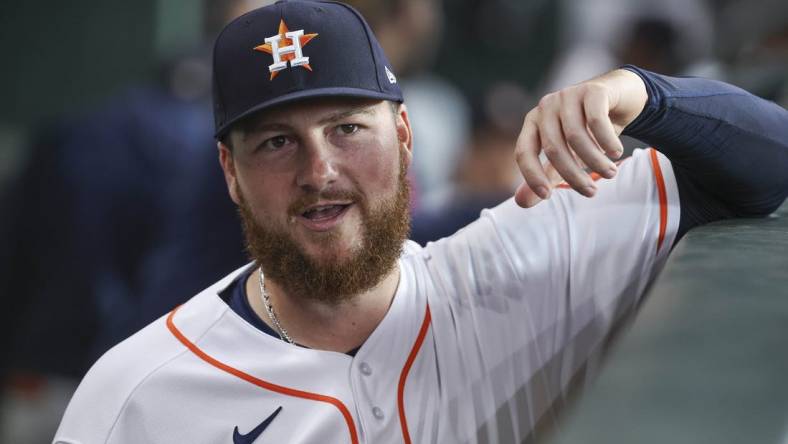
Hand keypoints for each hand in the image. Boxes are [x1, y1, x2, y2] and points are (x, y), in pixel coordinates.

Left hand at [514, 68, 648, 207]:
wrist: (620, 97)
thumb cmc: (588, 131)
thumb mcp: (567, 156)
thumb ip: (546, 177)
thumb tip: (520, 203)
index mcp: (534, 123)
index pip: (523, 152)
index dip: (532, 176)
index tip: (547, 197)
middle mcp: (546, 107)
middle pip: (553, 148)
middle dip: (572, 175)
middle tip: (591, 193)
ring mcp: (568, 95)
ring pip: (575, 136)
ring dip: (595, 161)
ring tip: (610, 174)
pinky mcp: (592, 90)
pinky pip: (596, 121)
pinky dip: (606, 141)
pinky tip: (616, 153)